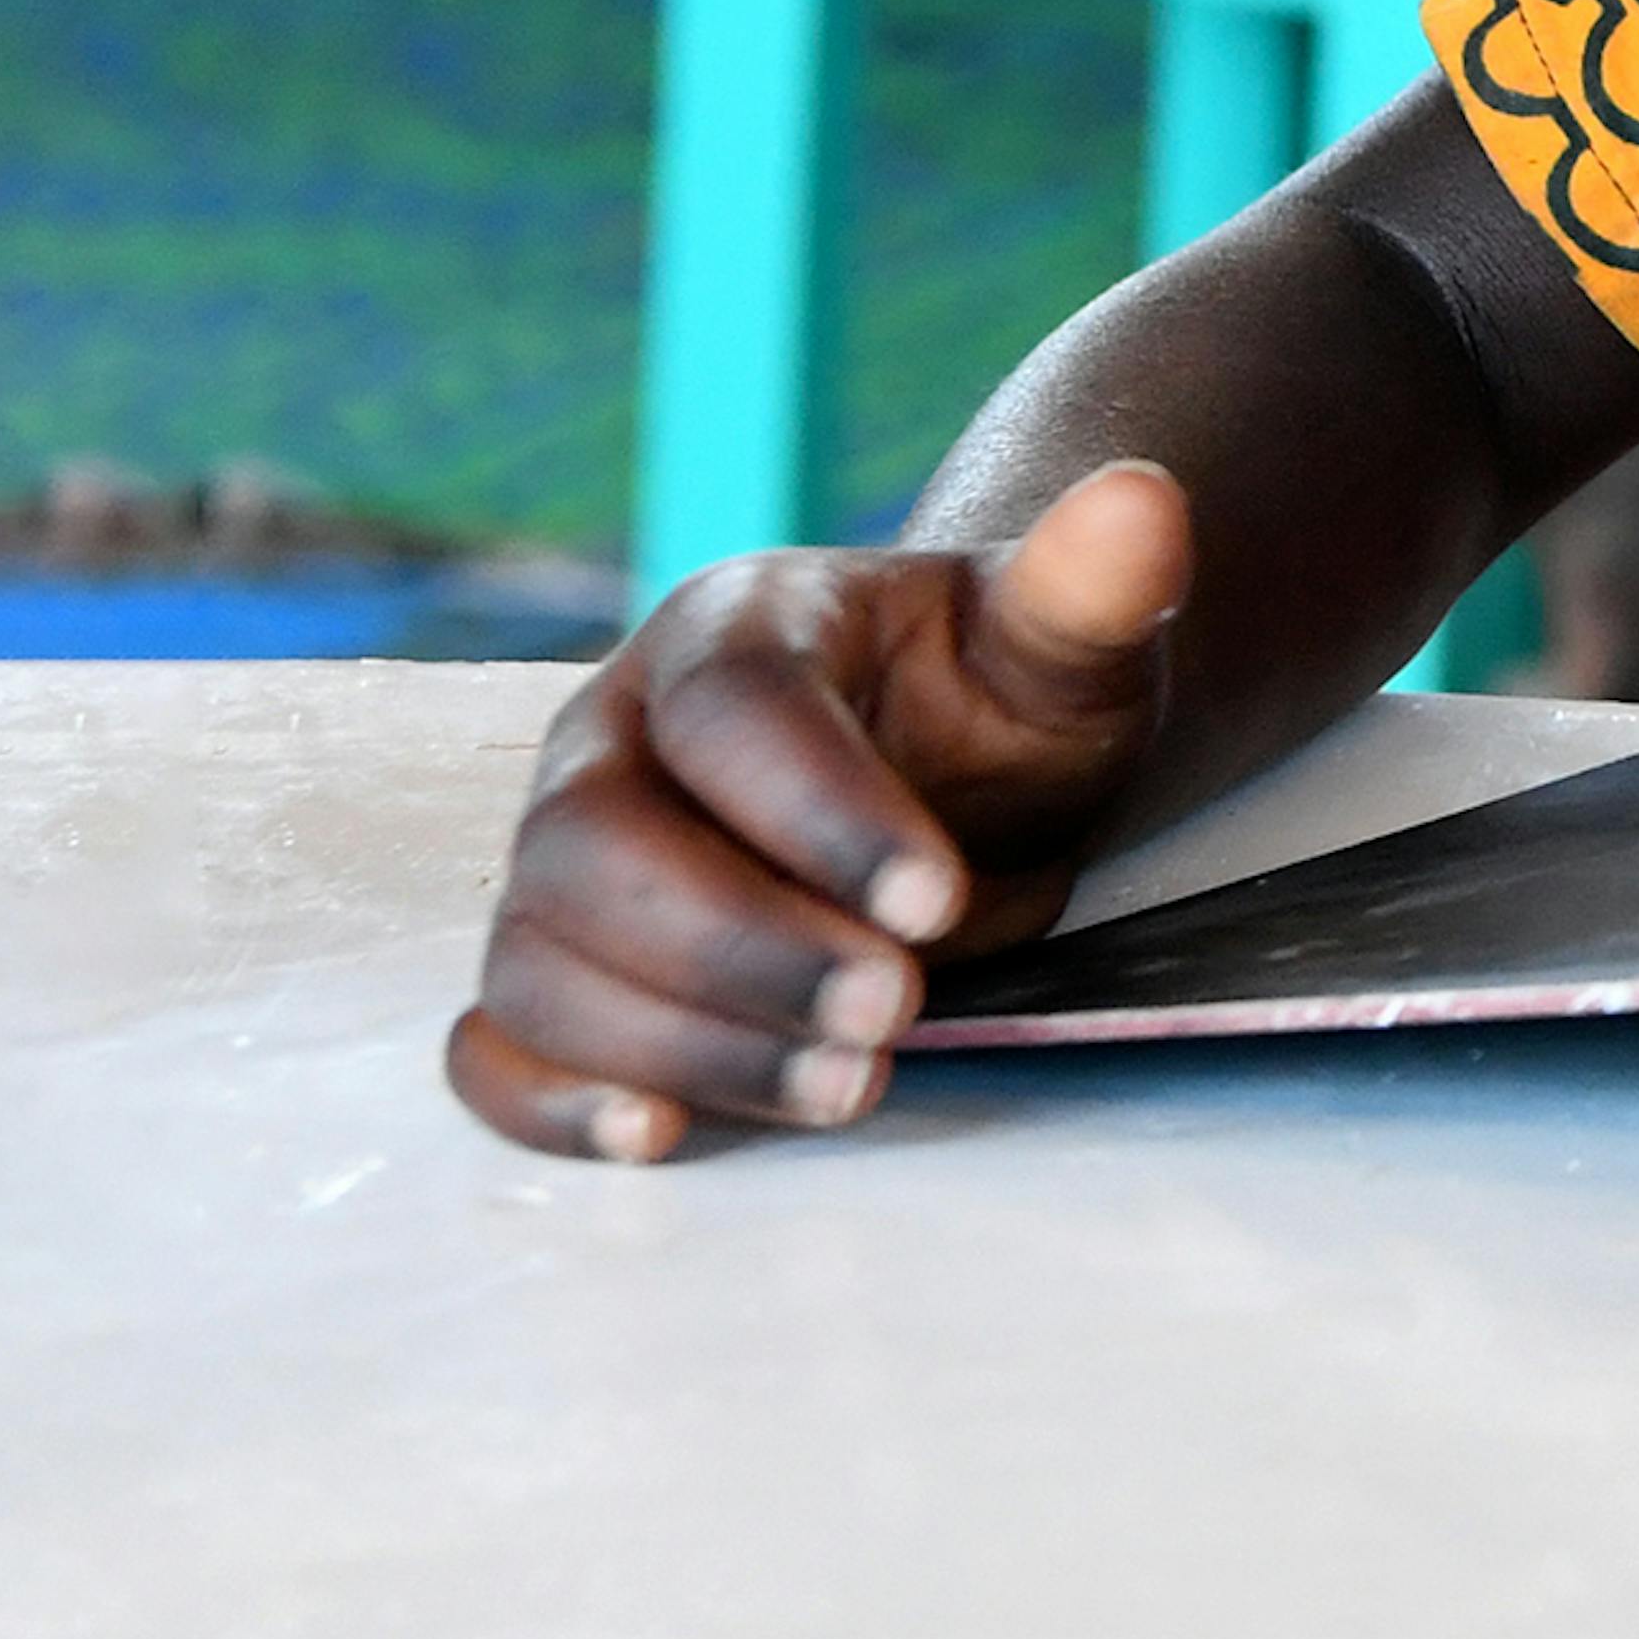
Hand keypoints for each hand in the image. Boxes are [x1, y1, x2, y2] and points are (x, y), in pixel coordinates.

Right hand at [443, 462, 1195, 1162]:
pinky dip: (549, 1096)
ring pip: (543, 953)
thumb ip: (1090, 592)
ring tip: (846, 1087)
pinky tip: (655, 1135)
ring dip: (681, 1041)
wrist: (956, 773)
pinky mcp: (555, 963)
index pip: (732, 708)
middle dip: (746, 944)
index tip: (939, 901)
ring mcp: (563, 856)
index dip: (823, 810)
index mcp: (730, 629)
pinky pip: (495, 1039)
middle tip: (896, 1011)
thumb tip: (1143, 503)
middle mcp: (614, 736)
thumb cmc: (994, 706)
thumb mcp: (1062, 650)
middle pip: (600, 845)